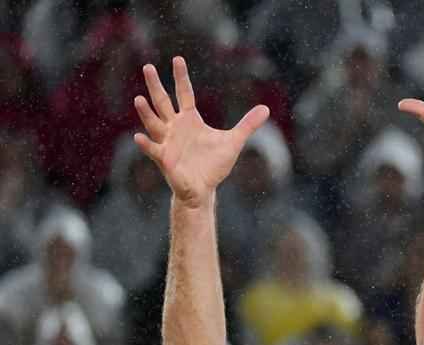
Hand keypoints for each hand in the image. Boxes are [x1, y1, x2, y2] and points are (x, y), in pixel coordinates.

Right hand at [133, 56, 269, 206]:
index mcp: (190, 120)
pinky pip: (154, 150)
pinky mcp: (165, 160)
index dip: (181, 78)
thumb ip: (248, 124)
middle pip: (162, 102)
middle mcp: (175, 127)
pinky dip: (146, 144)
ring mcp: (168, 142)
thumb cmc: (214, 164)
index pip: (184, 94)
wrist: (204, 189)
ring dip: (146, 113)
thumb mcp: (233, 141)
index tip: (177, 59)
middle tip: (148, 67)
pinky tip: (139, 137)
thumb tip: (266, 108)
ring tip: (139, 99)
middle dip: (155, 86)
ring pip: (154, 124)